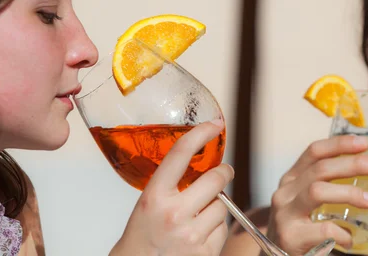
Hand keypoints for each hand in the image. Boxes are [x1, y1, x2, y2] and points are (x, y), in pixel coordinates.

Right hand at [110, 120, 233, 255]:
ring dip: (216, 205)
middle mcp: (173, 214)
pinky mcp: (204, 253)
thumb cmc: (142, 234)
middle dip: (224, 172)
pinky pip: (223, 228)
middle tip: (223, 171)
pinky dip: (216, 228)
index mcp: (155, 196)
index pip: (181, 154)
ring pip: (222, 205)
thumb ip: (171, 182)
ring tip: (198, 215)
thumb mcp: (149, 201)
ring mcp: (190, 236)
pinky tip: (199, 233)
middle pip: (216, 179)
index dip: (201, 133)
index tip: (214, 125)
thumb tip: (202, 160)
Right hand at [265, 135, 367, 254]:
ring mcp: (284, 214)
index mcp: (292, 179)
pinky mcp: (289, 237)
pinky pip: (322, 229)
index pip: (314, 152)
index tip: (364, 142)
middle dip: (352, 164)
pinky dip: (341, 232)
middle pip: (320, 169)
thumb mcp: (307, 203)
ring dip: (349, 193)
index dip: (339, 144)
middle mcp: (285, 192)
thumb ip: (327, 187)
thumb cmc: (300, 230)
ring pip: (317, 191)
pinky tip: (350, 239)